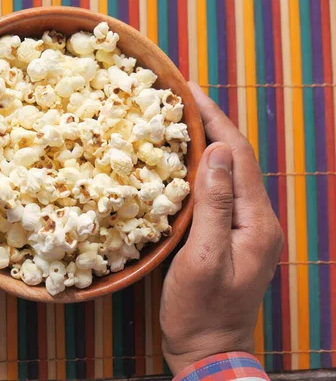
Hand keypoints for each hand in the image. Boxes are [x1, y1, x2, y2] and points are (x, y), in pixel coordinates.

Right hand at [160, 82, 283, 373]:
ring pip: (230, 173)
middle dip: (213, 124)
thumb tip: (215, 153)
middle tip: (181, 98)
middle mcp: (259, 219)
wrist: (208, 348)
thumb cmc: (200, 310)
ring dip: (208, 143)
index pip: (239, 157)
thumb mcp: (204, 258)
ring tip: (181, 120)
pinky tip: (185, 161)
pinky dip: (203, 169)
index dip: (215, 121)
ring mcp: (248, 228)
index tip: (190, 92)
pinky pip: (221, 191)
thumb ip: (214, 205)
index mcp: (257, 221)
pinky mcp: (233, 236)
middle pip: (238, 160)